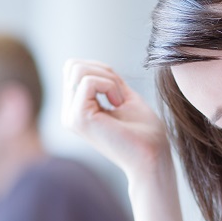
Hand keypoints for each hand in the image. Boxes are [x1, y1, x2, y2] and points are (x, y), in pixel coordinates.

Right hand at [62, 59, 170, 179]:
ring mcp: (71, 116)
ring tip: (120, 101)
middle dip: (102, 71)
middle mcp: (69, 114)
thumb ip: (105, 81)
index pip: (74, 69)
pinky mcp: (77, 118)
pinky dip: (110, 86)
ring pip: (76, 70)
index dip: (100, 69)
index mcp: (77, 110)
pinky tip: (119, 104)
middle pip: (72, 66)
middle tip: (120, 94)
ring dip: (107, 78)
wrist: (152, 157)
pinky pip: (88, 81)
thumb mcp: (123, 96)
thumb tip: (88, 64)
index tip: (119, 91)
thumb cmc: (145, 132)